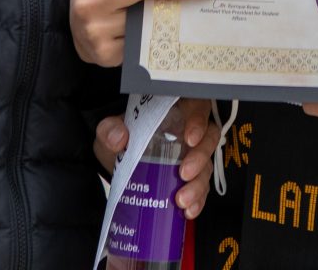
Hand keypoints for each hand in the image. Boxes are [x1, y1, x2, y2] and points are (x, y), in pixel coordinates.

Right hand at [71, 0, 213, 66]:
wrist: (77, 38)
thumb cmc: (101, 2)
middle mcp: (88, 2)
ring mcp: (95, 30)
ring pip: (144, 16)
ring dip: (174, 10)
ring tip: (197, 5)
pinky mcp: (105, 54)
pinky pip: (141, 40)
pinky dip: (160, 32)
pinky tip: (177, 29)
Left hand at [94, 99, 219, 219]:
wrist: (115, 165)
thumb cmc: (118, 141)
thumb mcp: (109, 131)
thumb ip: (110, 129)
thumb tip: (119, 137)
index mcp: (172, 112)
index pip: (196, 106)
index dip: (199, 120)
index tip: (190, 138)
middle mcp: (187, 132)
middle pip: (209, 138)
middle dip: (201, 157)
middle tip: (184, 173)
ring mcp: (191, 156)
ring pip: (207, 165)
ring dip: (198, 184)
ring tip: (181, 199)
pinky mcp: (190, 179)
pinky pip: (202, 188)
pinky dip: (198, 201)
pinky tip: (188, 211)